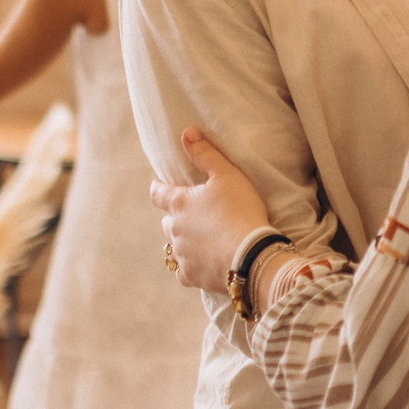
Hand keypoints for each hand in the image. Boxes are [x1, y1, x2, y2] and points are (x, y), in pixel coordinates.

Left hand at [151, 126, 271, 291]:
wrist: (251, 255)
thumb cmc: (240, 210)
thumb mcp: (227, 175)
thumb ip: (205, 154)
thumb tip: (186, 133)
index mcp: (179, 203)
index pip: (157, 192)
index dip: (159, 188)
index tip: (162, 186)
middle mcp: (174, 229)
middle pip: (168, 221)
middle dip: (178, 217)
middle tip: (196, 215)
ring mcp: (181, 254)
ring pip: (175, 245)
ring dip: (186, 241)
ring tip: (205, 239)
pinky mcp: (191, 275)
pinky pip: (183, 270)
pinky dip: (190, 266)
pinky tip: (202, 263)